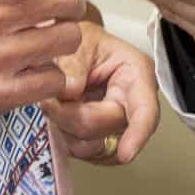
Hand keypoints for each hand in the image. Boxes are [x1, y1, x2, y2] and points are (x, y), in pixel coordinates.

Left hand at [42, 22, 160, 164]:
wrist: (68, 48)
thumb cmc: (82, 41)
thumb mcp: (78, 40)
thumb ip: (73, 64)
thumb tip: (70, 91)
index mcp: (135, 73)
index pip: (145, 110)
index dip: (138, 134)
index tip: (127, 153)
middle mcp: (131, 103)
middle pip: (107, 128)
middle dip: (73, 116)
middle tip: (49, 100)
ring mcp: (115, 124)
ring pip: (92, 145)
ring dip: (66, 129)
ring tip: (55, 103)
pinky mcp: (99, 138)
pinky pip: (83, 151)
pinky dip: (65, 138)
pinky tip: (60, 116)